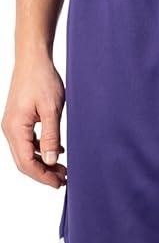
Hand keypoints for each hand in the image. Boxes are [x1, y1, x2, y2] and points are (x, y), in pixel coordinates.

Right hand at [2, 51, 65, 187]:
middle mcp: (10, 129)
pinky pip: (27, 142)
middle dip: (43, 173)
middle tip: (63, 180)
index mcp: (15, 128)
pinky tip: (57, 152)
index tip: (60, 183)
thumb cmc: (42, 79)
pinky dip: (41, 150)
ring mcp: (13, 125)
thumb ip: (51, 136)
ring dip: (43, 163)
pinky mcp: (19, 121)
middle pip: (24, 162)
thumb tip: (50, 160)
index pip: (26, 163)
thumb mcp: (51, 110)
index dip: (43, 176)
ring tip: (62, 169)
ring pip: (25, 153)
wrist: (33, 59)